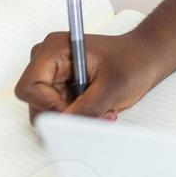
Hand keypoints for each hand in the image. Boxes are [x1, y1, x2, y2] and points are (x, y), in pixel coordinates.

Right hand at [14, 31, 163, 122]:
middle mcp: (49, 62)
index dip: (48, 107)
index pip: (29, 87)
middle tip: (93, 115)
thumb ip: (86, 109)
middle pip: (36, 104)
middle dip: (65, 115)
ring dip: (75, 119)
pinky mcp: (63, 90)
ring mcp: (55, 77)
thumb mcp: (112, 86)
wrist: (146, 59)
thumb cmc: (133, 59)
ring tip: (101, 111)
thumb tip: (64, 127)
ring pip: (48, 113)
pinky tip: (98, 111)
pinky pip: (60, 115)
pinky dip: (79, 118)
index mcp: (55, 49)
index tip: (71, 114)